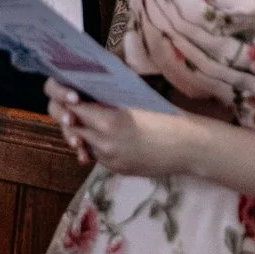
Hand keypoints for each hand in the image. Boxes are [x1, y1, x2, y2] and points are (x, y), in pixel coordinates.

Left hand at [46, 82, 197, 176]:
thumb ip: (108, 97)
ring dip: (79, 130)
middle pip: (70, 127)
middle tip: (70, 103)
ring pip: (81, 142)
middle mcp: (104, 142)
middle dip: (66, 115)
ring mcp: (110, 158)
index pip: (71, 108)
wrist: (189, 147)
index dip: (65, 97)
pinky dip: (94, 143)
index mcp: (108, 121)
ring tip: (83, 117)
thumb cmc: (167, 115)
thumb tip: (87, 84)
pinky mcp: (116, 169)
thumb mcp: (134, 99)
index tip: (68, 90)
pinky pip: (96, 154)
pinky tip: (100, 134)